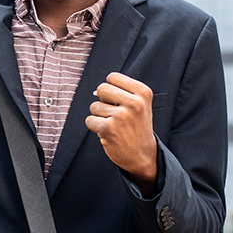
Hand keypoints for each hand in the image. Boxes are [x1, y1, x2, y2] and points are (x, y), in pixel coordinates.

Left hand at [85, 72, 157, 194]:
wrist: (143, 155)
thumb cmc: (137, 127)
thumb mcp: (139, 105)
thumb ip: (120, 93)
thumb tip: (95, 92)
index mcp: (143, 92)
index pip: (113, 77)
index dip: (111, 88)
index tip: (120, 101)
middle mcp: (134, 103)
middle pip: (101, 88)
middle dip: (102, 100)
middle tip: (114, 113)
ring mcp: (121, 116)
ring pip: (94, 106)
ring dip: (100, 116)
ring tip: (115, 125)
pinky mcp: (109, 128)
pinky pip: (89, 120)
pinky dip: (95, 127)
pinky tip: (108, 132)